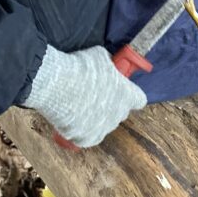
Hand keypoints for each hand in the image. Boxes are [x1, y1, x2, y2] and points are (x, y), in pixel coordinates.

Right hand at [24, 45, 146, 147]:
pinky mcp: (86, 139)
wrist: (58, 85)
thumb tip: (105, 65)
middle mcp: (118, 115)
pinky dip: (80, 130)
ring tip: (78, 105)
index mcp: (127, 95)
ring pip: (103, 125)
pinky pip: (87, 137)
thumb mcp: (100, 57)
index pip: (139, 100)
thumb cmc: (81, 67)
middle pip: (119, 112)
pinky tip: (71, 119)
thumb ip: (107, 65)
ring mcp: (103, 129)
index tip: (121, 90)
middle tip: (94, 94)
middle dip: (110, 104)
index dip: (130, 94)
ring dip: (95, 118)